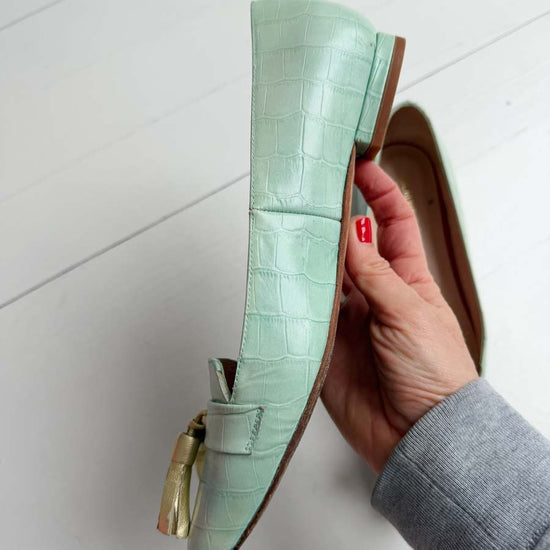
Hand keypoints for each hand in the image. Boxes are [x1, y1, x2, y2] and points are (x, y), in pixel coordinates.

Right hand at [321, 160, 477, 472]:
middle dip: (334, 220)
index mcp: (408, 279)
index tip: (360, 165)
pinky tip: (286, 282)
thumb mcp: (409, 312)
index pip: (393, 223)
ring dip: (311, 259)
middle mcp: (376, 293)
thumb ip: (374, 274)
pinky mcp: (326, 344)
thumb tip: (350, 236)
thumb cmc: (435, 373)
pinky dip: (296, 298)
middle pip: (351, 246)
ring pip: (324, 276)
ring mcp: (349, 318)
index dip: (379, 192)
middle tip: (312, 199)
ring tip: (293, 236)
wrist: (417, 434)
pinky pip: (307, 313)